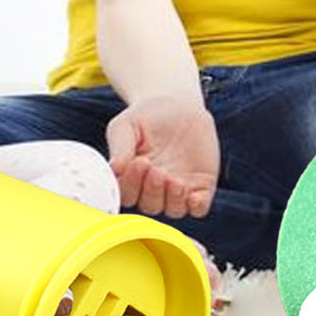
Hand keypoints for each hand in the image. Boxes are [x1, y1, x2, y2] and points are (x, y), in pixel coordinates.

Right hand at [105, 95, 219, 218]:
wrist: (179, 104)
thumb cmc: (147, 116)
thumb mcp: (126, 125)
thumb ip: (120, 146)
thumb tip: (114, 168)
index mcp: (132, 179)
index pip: (128, 195)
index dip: (132, 185)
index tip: (139, 161)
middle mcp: (153, 189)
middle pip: (150, 205)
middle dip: (152, 190)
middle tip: (156, 168)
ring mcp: (178, 189)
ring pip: (173, 210)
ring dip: (172, 199)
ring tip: (173, 179)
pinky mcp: (201, 186)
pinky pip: (199, 208)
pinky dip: (196, 207)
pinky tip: (193, 196)